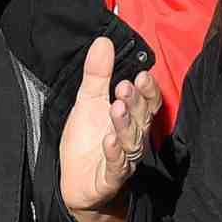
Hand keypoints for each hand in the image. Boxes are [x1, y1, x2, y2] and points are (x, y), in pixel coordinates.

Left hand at [58, 37, 161, 221]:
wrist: (74, 180)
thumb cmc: (87, 139)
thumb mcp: (88, 101)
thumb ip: (97, 74)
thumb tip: (103, 41)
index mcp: (131, 118)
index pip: (147, 102)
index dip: (147, 90)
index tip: (142, 74)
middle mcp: (133, 138)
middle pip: (141, 118)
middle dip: (135, 102)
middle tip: (125, 86)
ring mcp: (124, 159)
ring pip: (131, 141)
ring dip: (124, 124)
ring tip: (116, 108)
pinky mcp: (110, 178)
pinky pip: (117, 166)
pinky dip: (114, 154)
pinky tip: (108, 141)